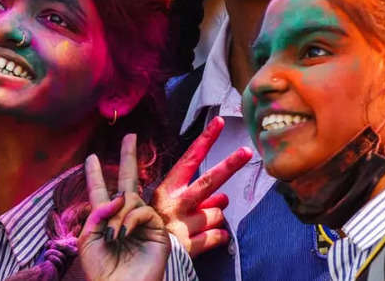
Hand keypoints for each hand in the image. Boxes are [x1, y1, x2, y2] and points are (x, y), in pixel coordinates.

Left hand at [78, 135, 168, 280]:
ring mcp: (142, 223)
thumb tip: (119, 197)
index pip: (100, 191)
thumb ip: (97, 213)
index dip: (95, 174)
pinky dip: (130, 219)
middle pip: (128, 180)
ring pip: (131, 198)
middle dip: (128, 156)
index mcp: (105, 220)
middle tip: (130, 135)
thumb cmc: (101, 271)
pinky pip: (143, 211)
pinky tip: (124, 233)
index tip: (90, 157)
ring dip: (118, 213)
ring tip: (113, 234)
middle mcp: (125, 217)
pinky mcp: (157, 230)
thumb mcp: (88, 239)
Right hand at [150, 117, 252, 255]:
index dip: (205, 140)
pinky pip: (218, 236)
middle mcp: (176, 205)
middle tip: (247, 151)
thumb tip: (224, 197)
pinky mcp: (192, 247)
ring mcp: (184, 225)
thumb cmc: (152, 226)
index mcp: (166, 190)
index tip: (220, 123)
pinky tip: (208, 237)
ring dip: (212, 218)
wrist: (138, 262)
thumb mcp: (166, 206)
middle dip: (229, 165)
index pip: (189, 160)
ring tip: (196, 223)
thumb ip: (196, 199)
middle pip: (208, 181)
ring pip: (217, 213)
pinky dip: (217, 236)